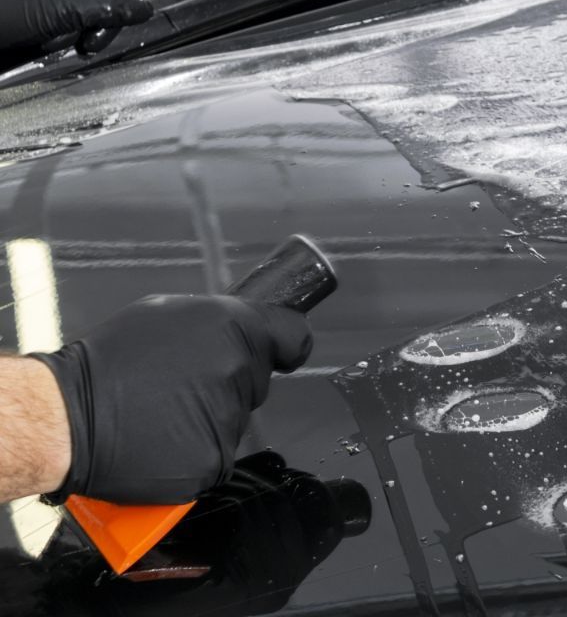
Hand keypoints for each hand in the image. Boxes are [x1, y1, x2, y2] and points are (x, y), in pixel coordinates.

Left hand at [0, 0, 152, 56]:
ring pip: (88, 10)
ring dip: (79, 32)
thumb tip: (146, 8)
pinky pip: (68, 16)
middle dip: (96, 24)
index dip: (119, 12)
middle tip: (80, 43)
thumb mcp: (66, 9)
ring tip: (57, 41)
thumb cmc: (4, 5)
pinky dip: (63, 32)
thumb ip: (111, 9)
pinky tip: (48, 39)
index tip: (101, 36)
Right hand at [31, 295, 311, 503]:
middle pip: (257, 379)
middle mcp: (238, 372)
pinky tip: (165, 436)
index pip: (293, 337)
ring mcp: (228, 420)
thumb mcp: (166, 311)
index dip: (287, 344)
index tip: (284, 351)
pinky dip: (196, 448)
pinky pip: (216, 452)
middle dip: (231, 378)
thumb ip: (215, 318)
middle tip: (185, 380)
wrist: (68, 416)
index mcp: (233, 328)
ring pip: (235, 417)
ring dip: (210, 415)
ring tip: (165, 408)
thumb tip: (241, 328)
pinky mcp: (213, 461)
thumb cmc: (110, 361)